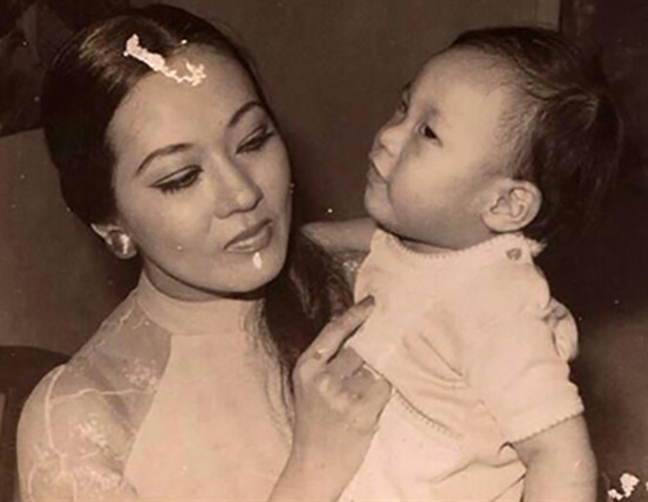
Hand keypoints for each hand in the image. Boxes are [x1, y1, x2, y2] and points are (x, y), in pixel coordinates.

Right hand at [280, 296, 390, 499]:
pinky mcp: (360, 410)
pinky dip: (383, 394)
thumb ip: (327, 362)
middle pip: (359, 350)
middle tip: (376, 360)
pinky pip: (384, 387)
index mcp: (306, 368)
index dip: (354, 315)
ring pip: (374, 369)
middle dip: (370, 355)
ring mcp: (341, 394)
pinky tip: (372, 407)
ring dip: (376, 379)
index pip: (334, 332)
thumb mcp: (310, 387)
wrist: (314, 465)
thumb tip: (359, 332)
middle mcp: (322, 378)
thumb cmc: (315, 423)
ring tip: (362, 399)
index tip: (372, 303)